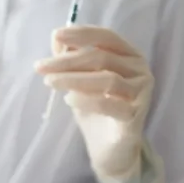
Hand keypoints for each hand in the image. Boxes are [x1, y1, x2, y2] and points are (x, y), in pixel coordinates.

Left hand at [35, 25, 163, 182]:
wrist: (109, 148)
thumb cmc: (96, 110)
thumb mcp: (80, 81)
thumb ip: (71, 60)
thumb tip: (57, 38)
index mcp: (130, 56)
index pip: (106, 37)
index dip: (82, 34)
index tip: (56, 36)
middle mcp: (140, 70)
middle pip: (101, 58)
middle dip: (67, 61)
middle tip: (41, 67)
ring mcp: (142, 93)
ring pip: (106, 79)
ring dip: (73, 79)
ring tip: (50, 82)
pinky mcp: (136, 117)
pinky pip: (110, 104)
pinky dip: (87, 100)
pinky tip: (68, 99)